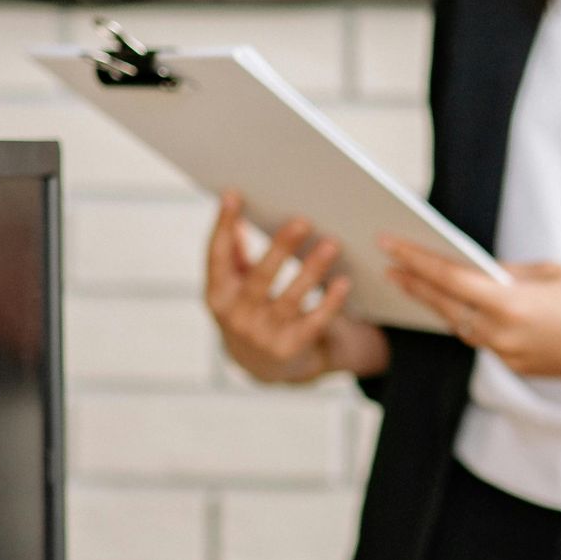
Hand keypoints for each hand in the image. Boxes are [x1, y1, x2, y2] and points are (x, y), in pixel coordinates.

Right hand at [205, 192, 389, 384]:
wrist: (262, 364)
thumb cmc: (249, 309)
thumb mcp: (233, 284)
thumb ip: (232, 250)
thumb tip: (231, 201)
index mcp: (217, 294)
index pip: (216, 256)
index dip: (223, 225)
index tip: (234, 195)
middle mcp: (236, 317)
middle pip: (260, 278)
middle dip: (281, 248)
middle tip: (303, 221)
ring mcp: (263, 336)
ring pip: (291, 299)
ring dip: (312, 271)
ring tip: (331, 244)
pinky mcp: (291, 348)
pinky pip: (315, 322)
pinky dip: (330, 302)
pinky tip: (344, 282)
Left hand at [381, 236, 560, 386]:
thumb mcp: (552, 272)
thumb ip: (509, 274)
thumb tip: (479, 271)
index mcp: (510, 304)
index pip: (449, 278)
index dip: (415, 259)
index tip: (390, 244)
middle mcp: (503, 336)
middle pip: (447, 307)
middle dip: (417, 284)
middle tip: (390, 264)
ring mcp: (510, 357)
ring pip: (463, 327)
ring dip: (439, 306)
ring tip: (414, 284)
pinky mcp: (521, 368)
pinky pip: (485, 341)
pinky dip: (469, 322)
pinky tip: (458, 307)